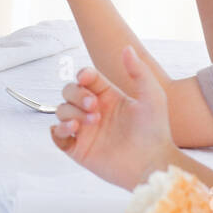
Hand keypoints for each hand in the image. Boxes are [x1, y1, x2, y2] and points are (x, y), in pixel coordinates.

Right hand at [50, 44, 174, 189]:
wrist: (152, 163)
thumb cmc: (156, 130)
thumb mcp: (152, 95)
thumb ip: (139, 71)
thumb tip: (126, 48)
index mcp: (108, 96)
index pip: (85, 78)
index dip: (82, 75)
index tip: (86, 78)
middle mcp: (94, 110)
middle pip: (69, 91)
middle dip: (77, 94)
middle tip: (94, 106)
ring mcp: (85, 130)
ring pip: (61, 110)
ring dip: (71, 112)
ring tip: (92, 121)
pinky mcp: (78, 149)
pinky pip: (57, 135)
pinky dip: (59, 129)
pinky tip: (74, 129)